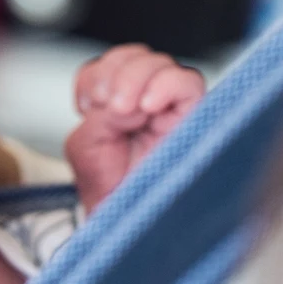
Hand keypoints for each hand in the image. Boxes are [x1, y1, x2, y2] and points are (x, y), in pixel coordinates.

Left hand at [65, 45, 205, 208]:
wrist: (130, 226)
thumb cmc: (113, 193)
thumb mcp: (86, 147)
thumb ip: (98, 116)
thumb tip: (125, 103)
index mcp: (119, 107)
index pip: (109, 65)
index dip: (96, 75)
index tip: (86, 104)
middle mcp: (148, 104)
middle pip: (136, 57)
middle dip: (115, 73)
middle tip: (107, 105)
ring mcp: (173, 110)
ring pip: (161, 64)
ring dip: (135, 79)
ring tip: (125, 111)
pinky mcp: (196, 119)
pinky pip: (188, 83)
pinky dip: (165, 85)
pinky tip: (149, 107)